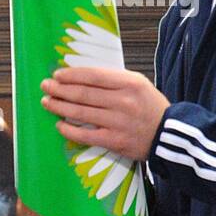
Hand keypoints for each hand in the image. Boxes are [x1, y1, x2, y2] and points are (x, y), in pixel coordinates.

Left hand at [41, 67, 169, 160]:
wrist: (169, 134)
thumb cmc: (149, 107)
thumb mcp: (137, 85)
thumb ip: (113, 80)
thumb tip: (79, 76)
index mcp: (130, 83)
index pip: (94, 76)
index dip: (72, 75)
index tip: (57, 75)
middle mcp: (124, 101)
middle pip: (83, 93)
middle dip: (60, 89)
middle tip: (46, 86)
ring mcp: (119, 122)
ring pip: (81, 113)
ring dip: (59, 107)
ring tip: (47, 102)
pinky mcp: (115, 141)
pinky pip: (85, 135)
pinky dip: (69, 130)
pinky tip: (59, 124)